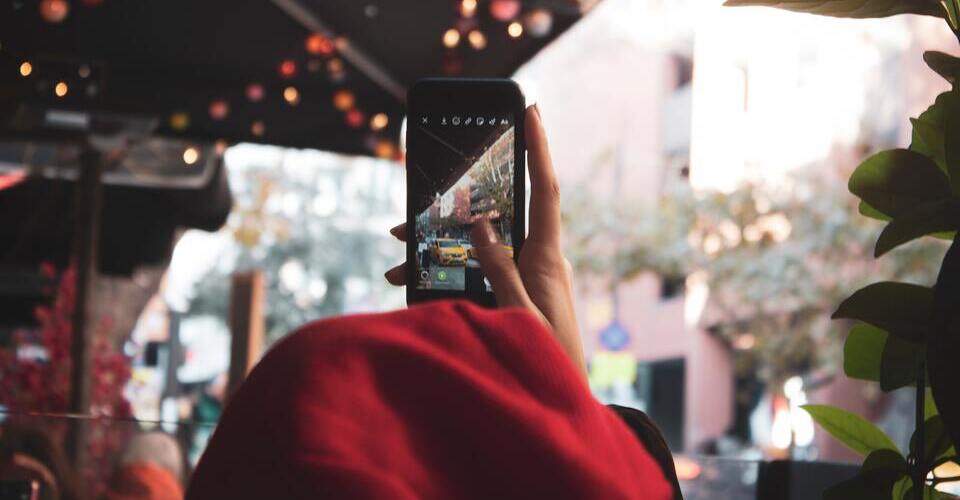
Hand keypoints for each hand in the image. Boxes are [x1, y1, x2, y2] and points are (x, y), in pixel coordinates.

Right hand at [385, 105, 584, 376]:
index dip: (539, 148)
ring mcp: (523, 278)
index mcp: (547, 258)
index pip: (545, 190)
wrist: (560, 407)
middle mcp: (537, 261)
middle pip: (498, 213)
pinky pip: (474, 272)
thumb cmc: (548, 362)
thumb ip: (501, 268)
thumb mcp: (519, 313)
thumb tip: (482, 224)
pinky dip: (444, 272)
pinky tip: (411, 280)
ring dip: (439, 242)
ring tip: (398, 245)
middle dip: (459, 201)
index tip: (531, 110)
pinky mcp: (511, 296)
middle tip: (423, 195)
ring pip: (477, 244)